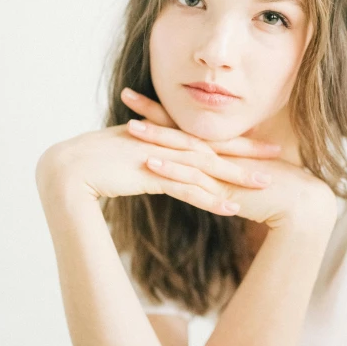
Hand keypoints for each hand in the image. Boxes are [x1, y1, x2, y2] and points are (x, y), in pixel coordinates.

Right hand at [34, 92, 282, 210]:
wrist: (68, 166)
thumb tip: (162, 165)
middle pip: (216, 149)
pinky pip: (186, 190)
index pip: (208, 138)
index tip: (261, 142)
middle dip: (248, 153)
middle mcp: (168, 144)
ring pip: (207, 169)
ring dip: (237, 178)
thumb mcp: (131, 155)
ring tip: (265, 186)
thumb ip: (151, 158)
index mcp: (165, 137)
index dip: (236, 140)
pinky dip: (209, 199)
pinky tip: (230, 208)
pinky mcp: (151, 176)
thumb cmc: (96, 161)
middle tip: (279, 156)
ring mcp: (161, 159)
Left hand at [122, 89, 336, 230]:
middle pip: (180, 128)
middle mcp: (219, 154)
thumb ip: (224, 173)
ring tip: (130, 127)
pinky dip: (170, 170)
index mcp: (222, 149)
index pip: (186, 125)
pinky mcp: (223, 189)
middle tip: (127, 94)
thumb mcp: (243, 178)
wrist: (302, 204)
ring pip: (183, 149)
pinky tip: (149, 163)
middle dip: (153, 112)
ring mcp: (221, 170)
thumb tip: (205, 171)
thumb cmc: (277, 192)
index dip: (162, 111)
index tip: (139, 98)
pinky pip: (193, 178)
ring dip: (156, 137)